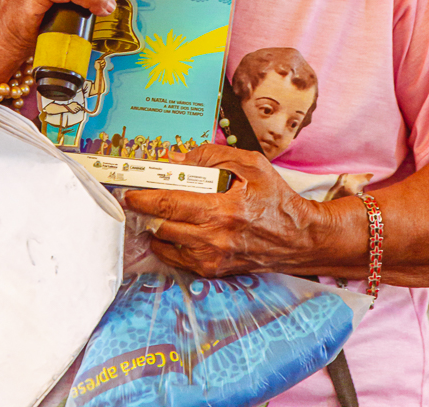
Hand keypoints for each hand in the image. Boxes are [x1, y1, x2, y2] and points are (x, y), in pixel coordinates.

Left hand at [124, 144, 323, 277]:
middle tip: (138, 198)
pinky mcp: (214, 271)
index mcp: (223, 209)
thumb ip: (211, 156)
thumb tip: (176, 159)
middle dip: (145, 210)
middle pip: (162, 225)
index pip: (169, 203)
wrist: (299, 239)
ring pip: (166, 244)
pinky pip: (177, 260)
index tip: (129, 190)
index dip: (143, 197)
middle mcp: (214, 239)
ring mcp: (212, 259)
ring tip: (158, 212)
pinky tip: (174, 229)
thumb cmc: (276, 198)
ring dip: (157, 227)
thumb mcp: (250, 164)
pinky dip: (169, 244)